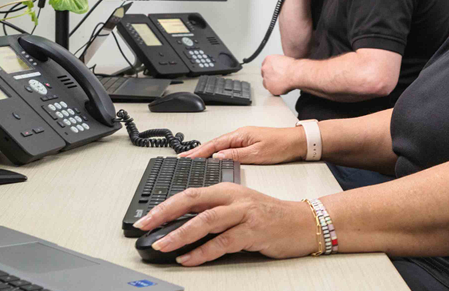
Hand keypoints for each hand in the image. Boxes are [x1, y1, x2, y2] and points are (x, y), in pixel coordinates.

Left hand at [132, 183, 318, 265]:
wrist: (302, 222)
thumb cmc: (269, 215)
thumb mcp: (238, 206)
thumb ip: (213, 210)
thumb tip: (181, 225)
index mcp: (227, 189)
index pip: (189, 193)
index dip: (165, 205)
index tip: (146, 218)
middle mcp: (233, 198)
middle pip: (193, 202)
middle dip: (165, 215)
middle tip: (146, 227)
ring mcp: (244, 214)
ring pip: (206, 221)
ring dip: (181, 234)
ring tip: (164, 245)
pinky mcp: (253, 231)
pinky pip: (223, 242)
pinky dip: (203, 252)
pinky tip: (190, 259)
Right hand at [180, 125, 305, 163]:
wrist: (297, 142)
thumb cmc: (281, 146)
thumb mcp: (258, 154)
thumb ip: (236, 155)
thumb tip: (218, 156)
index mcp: (240, 135)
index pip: (214, 144)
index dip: (198, 151)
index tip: (186, 157)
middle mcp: (240, 135)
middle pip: (213, 144)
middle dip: (197, 151)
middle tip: (183, 158)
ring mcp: (243, 139)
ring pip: (220, 146)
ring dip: (206, 152)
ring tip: (193, 160)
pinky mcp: (248, 144)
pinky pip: (227, 148)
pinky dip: (216, 153)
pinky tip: (213, 159)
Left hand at [261, 54, 297, 95]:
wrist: (295, 74)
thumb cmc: (293, 67)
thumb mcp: (283, 60)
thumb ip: (277, 64)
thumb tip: (277, 69)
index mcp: (268, 59)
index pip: (265, 65)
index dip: (270, 70)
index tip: (273, 73)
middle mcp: (265, 68)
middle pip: (264, 74)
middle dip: (270, 77)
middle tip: (278, 79)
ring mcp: (266, 78)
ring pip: (266, 83)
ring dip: (272, 84)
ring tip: (282, 84)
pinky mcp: (269, 87)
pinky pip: (271, 90)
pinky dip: (276, 90)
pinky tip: (282, 87)